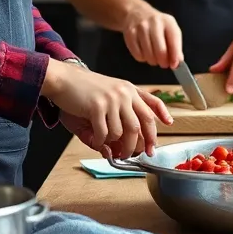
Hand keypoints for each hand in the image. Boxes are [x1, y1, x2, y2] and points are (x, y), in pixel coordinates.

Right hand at [44, 59, 172, 157]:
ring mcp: (112, 99)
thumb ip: (117, 120)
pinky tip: (97, 140)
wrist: (63, 79)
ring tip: (110, 146)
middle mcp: (124, 93)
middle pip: (142, 124)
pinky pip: (105, 133)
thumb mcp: (106, 98)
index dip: (162, 114)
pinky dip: (102, 142)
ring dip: (117, 144)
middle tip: (136, 154)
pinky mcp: (97, 106)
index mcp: (129, 89)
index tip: (168, 124)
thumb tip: (119, 145)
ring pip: (123, 132)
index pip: (152, 102)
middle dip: (142, 143)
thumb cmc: (83, 90)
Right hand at [123, 3, 182, 69]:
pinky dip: (142, 58)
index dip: (175, 56)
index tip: (174, 65)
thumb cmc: (157, 25)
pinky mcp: (129, 34)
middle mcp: (154, 23)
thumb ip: (176, 45)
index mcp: (168, 22)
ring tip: (154, 57)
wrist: (136, 13)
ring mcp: (140, 28)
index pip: (174, 41)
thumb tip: (178, 62)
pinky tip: (144, 53)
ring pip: (148, 55)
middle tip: (163, 64)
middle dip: (163, 61)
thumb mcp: (170, 30)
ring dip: (152, 61)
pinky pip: (137, 54)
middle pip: (160, 50)